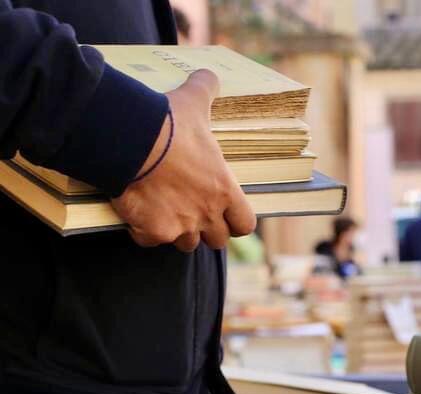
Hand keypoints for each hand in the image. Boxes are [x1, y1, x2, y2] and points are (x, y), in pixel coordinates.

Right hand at [111, 70, 255, 251]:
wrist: (128, 140)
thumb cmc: (168, 124)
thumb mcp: (193, 102)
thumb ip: (206, 90)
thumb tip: (209, 75)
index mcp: (224, 190)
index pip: (245, 224)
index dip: (237, 222)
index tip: (226, 215)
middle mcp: (206, 214)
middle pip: (217, 241)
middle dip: (207, 230)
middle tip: (192, 212)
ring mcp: (180, 226)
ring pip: (185, 244)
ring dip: (177, 232)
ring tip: (164, 211)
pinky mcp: (152, 232)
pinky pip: (150, 240)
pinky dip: (144, 231)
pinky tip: (137, 212)